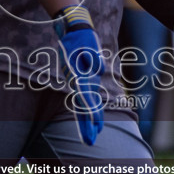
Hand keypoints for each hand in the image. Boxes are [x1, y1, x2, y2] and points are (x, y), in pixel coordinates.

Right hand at [53, 5, 103, 145]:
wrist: (74, 31)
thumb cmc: (82, 38)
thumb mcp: (88, 47)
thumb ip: (94, 61)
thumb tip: (99, 70)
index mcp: (78, 77)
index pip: (86, 99)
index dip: (91, 113)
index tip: (96, 126)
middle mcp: (78, 83)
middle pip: (83, 107)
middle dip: (87, 126)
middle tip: (90, 143)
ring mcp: (80, 82)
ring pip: (85, 106)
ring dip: (88, 122)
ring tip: (94, 136)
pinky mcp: (84, 80)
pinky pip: (88, 97)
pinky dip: (92, 109)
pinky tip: (96, 118)